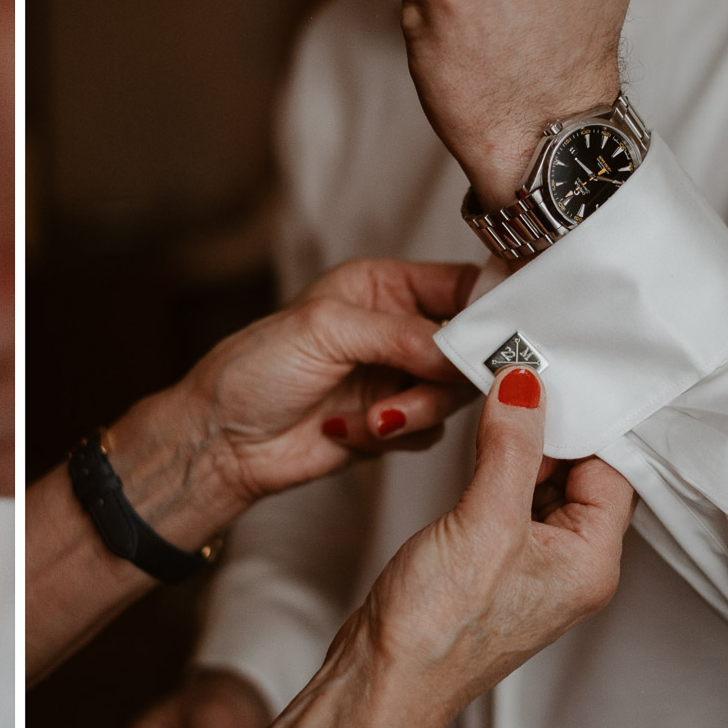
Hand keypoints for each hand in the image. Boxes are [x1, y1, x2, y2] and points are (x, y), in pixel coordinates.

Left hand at [155, 256, 480, 519]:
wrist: (222, 441)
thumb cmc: (253, 370)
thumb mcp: (325, 330)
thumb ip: (402, 334)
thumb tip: (466, 349)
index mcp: (380, 286)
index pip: (463, 286)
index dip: (490, 310)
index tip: (505, 337)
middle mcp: (395, 328)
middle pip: (470, 347)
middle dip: (448, 375)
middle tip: (423, 387)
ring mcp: (395, 377)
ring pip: (454, 396)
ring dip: (416, 411)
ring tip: (372, 419)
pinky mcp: (391, 423)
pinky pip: (431, 432)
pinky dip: (396, 437)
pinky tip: (348, 431)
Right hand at [356, 364, 636, 712]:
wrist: (383, 679)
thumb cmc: (439, 628)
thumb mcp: (483, 521)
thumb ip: (510, 448)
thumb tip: (526, 388)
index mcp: (590, 562)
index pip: (610, 471)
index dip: (580, 424)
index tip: (544, 381)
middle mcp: (568, 567)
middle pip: (577, 476)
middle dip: (545, 431)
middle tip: (511, 387)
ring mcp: (527, 568)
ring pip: (537, 488)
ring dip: (515, 451)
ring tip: (489, 412)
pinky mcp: (489, 567)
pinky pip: (505, 505)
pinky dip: (491, 474)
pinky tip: (470, 457)